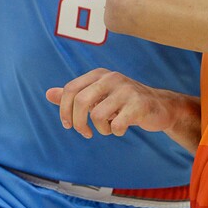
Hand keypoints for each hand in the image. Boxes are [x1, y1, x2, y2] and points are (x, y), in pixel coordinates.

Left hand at [46, 68, 182, 138]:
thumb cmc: (124, 103)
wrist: (159, 107)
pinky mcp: (139, 104)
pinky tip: (121, 128)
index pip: (71, 90)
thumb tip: (48, 94)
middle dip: (78, 123)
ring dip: (100, 129)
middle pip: (81, 101)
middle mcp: (112, 78)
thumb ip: (74, 95)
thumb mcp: (98, 96)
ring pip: (98, 115)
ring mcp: (126, 90)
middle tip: (86, 133)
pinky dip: (116, 131)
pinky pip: (117, 124)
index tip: (68, 125)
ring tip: (109, 128)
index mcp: (99, 74)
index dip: (64, 110)